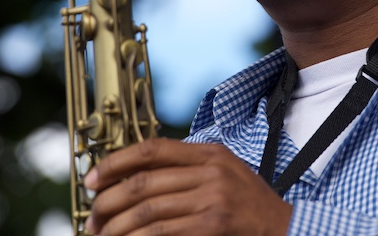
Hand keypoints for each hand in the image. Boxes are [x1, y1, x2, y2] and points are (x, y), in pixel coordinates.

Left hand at [83, 138, 292, 235]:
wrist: (284, 228)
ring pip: (147, 210)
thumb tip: (136, 174)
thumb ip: (189, 168)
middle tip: (92, 218)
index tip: (93, 179)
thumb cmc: (249, 206)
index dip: (116, 162)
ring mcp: (212, 199)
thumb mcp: (224, 174)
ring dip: (117, 227)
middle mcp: (211, 171)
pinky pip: (161, 232)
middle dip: (108, 202)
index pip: (153, 149)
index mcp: (211, 153)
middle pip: (143, 182)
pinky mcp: (212, 225)